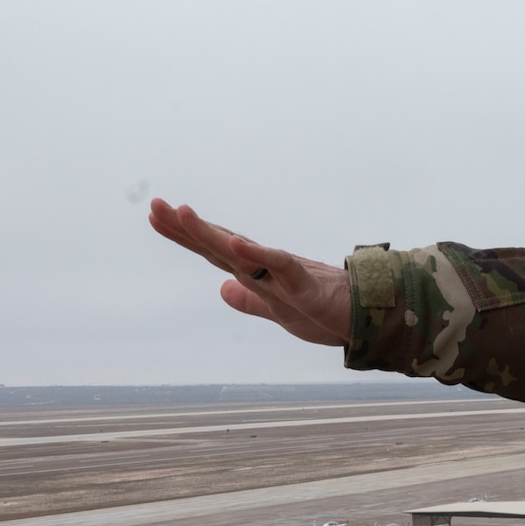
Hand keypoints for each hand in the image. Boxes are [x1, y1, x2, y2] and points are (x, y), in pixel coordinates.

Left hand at [148, 199, 350, 347]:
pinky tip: (234, 244)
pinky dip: (256, 254)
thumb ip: (249, 301)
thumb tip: (221, 290)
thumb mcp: (277, 313)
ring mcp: (283, 274)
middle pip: (218, 245)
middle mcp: (265, 267)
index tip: (155, 216)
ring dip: (210, 233)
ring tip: (181, 214)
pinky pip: (278, 266)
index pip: (214, 250)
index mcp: (258, 273)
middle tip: (155, 206)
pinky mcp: (305, 286)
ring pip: (241, 250)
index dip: (184, 234)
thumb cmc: (327, 313)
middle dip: (186, 228)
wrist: (369, 319)